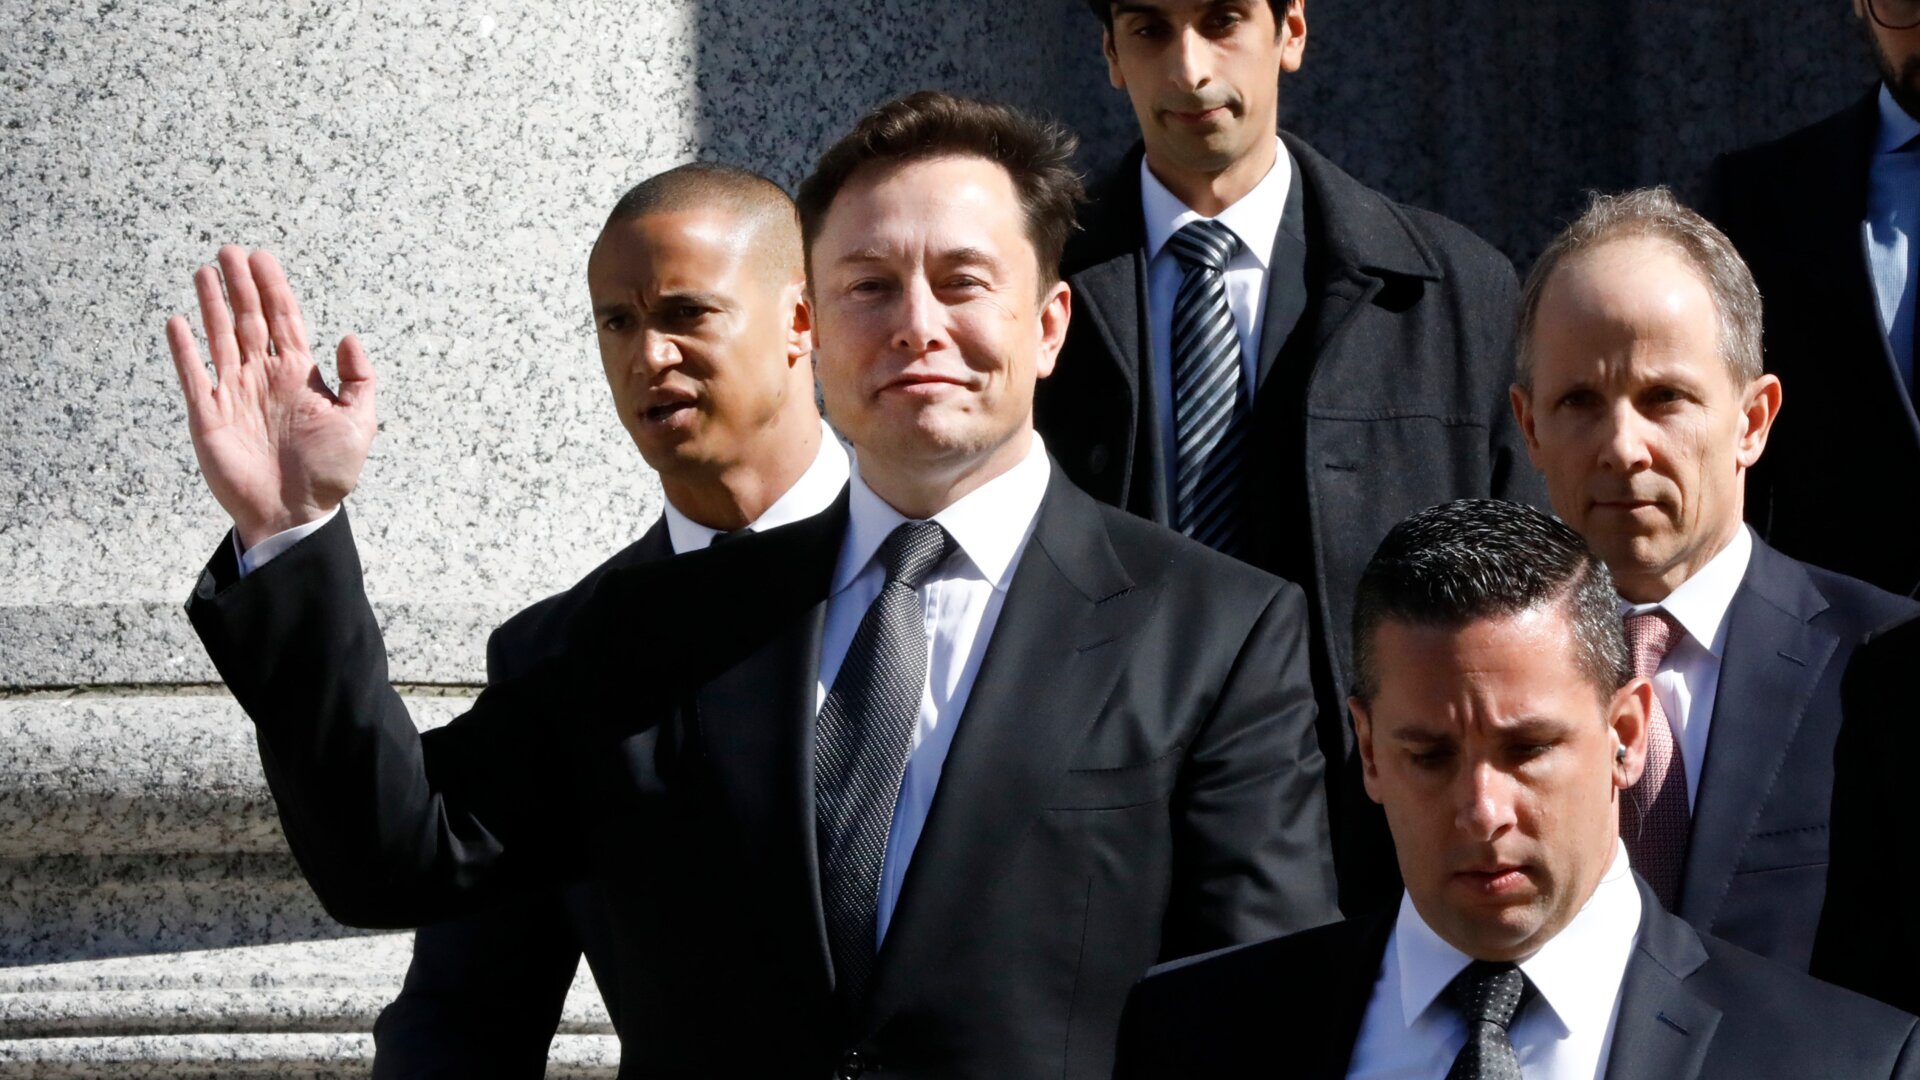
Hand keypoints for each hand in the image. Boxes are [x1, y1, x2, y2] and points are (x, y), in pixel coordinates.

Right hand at [166, 246, 377, 549]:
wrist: (293, 514)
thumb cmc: (328, 473)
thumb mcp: (358, 423)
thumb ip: (358, 379)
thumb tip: (348, 336)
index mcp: (298, 376)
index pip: (284, 320)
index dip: (274, 288)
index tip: (263, 258)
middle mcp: (264, 378)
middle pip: (250, 319)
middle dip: (241, 285)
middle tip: (230, 251)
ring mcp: (234, 394)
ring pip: (221, 338)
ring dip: (212, 305)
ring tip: (206, 271)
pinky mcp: (208, 416)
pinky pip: (193, 375)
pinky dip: (185, 349)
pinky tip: (178, 321)